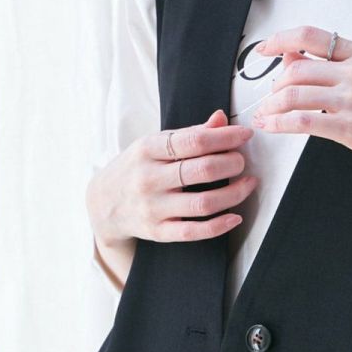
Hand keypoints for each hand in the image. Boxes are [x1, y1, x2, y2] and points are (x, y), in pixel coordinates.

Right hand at [87, 108, 257, 249]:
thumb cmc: (136, 168)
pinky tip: (235, 216)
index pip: (194, 141)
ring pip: (203, 203)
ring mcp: (152, 207)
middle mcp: (148, 178)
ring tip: (248, 184)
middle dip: (232, 163)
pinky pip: (193, 232)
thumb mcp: (154, 144)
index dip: (226, 137)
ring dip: (234, 193)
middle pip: (202, 170)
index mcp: (148, 149)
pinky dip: (219, 225)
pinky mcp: (157, 232)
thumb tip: (222, 119)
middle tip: (242, 160)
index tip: (245, 135)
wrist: (102, 203)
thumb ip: (190, 134)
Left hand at [249, 26, 351, 188]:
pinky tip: (271, 127)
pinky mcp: (350, 128)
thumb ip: (331, 67)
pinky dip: (279, 124)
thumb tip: (289, 57)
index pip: (311, 35)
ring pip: (294, 94)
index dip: (280, 39)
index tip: (263, 49)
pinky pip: (302, 121)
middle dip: (274, 86)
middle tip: (269, 99)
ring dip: (271, 106)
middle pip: (296, 69)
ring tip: (265, 115)